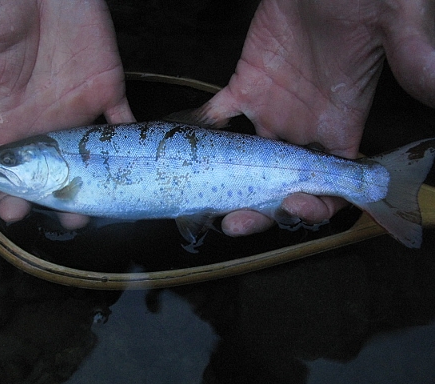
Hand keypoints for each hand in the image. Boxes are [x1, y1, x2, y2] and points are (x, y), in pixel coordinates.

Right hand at [0, 0, 133, 228]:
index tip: (15, 215)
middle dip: (63, 197)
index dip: (15, 191)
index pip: (15, 166)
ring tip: (99, 209)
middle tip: (69, 220)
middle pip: (59, 171)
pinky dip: (134, 145)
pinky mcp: (108, 89)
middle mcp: (48, 120)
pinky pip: (125, 123)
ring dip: (99, 183)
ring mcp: (80, 107)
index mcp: (11, 116)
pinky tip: (134, 170)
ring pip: (93, 157)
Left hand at [198, 0, 434, 235]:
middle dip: (261, 209)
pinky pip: (219, 117)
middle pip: (283, 185)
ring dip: (226, 185)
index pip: (334, 184)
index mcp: (342, 123)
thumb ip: (416, 59)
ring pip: (247, 163)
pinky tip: (188, 147)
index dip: (319, 206)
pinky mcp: (245, 86)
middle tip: (236, 221)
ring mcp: (272, 110)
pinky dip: (203, 133)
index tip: (297, 207)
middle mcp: (304, 127)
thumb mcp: (396, 21)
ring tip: (205, 200)